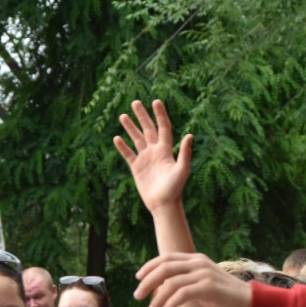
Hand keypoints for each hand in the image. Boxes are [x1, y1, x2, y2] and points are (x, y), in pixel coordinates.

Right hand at [114, 99, 193, 213]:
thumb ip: (185, 153)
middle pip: (148, 129)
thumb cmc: (175, 188)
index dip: (160, 114)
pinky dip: (122, 147)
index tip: (156, 101)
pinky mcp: (137, 168)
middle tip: (135, 102)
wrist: (163, 205)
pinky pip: (128, 154)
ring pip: (136, 139)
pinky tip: (116, 138)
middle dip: (142, 116)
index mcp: (166, 150)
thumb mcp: (182, 170)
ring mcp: (145, 159)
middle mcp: (155, 151)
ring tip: (123, 116)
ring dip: (130, 128)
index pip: (163, 127)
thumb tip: (189, 134)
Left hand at [135, 252, 253, 306]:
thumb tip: (164, 288)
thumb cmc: (224, 296)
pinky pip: (183, 293)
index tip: (138, 278)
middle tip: (137, 296)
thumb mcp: (202, 283)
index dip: (149, 266)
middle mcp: (198, 263)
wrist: (249, 301)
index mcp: (196, 259)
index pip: (166, 257)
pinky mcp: (209, 287)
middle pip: (165, 267)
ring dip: (157, 297)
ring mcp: (204, 274)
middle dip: (148, 281)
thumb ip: (185, 281)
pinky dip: (171, 302)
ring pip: (172, 282)